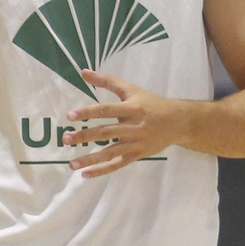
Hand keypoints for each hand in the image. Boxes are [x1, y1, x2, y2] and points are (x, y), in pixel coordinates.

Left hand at [62, 70, 188, 177]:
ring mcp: (136, 143)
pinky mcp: (138, 155)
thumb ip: (107, 81)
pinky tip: (86, 173)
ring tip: (71, 164)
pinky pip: (118, 164)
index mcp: (132, 108)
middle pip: (106, 133)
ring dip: (90, 159)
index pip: (106, 110)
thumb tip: (83, 71)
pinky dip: (102, 170)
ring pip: (111, 152)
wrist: (179, 122)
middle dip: (85, 136)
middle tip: (65, 139)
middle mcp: (134, 126)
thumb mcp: (131, 89)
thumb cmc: (151, 103)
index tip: (70, 116)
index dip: (88, 113)